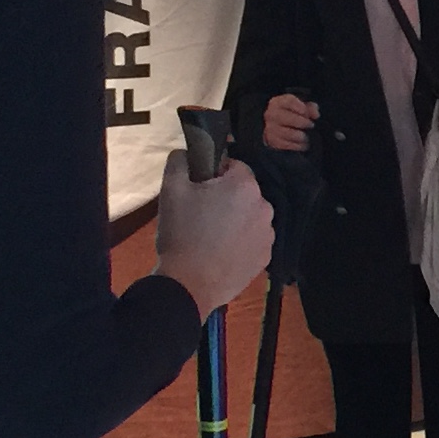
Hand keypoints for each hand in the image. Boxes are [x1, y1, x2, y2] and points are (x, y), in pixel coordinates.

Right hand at [155, 152, 273, 318]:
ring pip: (249, 216)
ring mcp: (268, 234)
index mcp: (245, 185)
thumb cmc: (180, 234)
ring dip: (234, 220)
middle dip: (225, 198)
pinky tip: (220, 253)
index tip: (198, 190)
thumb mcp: (171, 189)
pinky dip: (240, 242)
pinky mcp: (265, 258)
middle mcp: (264, 206)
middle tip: (199, 215)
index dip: (213, 175)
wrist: (188, 286)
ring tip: (209, 237)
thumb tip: (188, 152)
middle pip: (243, 192)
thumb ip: (180, 160)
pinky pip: (252, 240)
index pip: (233, 166)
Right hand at [261, 92, 318, 151]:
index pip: (288, 102)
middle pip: (286, 117)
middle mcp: (271, 114)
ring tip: (307, 136)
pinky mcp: (272, 141)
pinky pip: (285, 144)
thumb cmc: (294, 114)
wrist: (281, 127)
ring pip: (286, 133)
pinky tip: (303, 144)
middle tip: (311, 125)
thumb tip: (316, 115)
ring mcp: (270, 128)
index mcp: (278, 102)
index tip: (306, 112)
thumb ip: (311, 108)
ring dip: (300, 136)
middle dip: (301, 122)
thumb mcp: (303, 107)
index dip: (299, 106)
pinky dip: (296, 145)